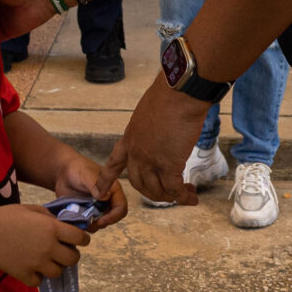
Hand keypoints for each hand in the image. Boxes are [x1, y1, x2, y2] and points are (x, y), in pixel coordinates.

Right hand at [0, 202, 91, 285]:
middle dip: (71, 255)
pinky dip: (37, 276)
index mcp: (52, 229)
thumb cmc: (5, 217)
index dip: (82, 239)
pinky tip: (31, 268)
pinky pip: (39, 281)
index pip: (81, 238)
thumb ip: (50, 218)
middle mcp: (49, 247)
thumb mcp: (31, 210)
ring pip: (58, 272)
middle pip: (73, 259)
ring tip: (46, 260)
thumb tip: (64, 225)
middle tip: (62, 251)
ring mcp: (37, 263)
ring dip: (55, 267)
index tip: (79, 240)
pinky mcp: (25, 275)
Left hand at [49, 152, 128, 232]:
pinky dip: (82, 225)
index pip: (121, 208)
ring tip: (79, 221)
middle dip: (101, 223)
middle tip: (88, 223)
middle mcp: (108, 200)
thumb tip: (106, 197)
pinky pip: (88, 224)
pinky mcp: (87, 213)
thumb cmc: (77, 169)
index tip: (100, 221)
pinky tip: (74, 220)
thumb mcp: (86, 174)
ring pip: (99, 224)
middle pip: (111, 219)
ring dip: (91, 226)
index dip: (113, 217)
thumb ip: (95, 184)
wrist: (63, 173)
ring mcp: (97, 208)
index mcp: (113, 190)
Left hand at [102, 76, 212, 206]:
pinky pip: (174, 189)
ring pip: (155, 190)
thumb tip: (164, 125)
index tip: (99, 191)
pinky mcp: (169, 165)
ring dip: (170, 197)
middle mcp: (137, 152)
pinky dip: (183, 196)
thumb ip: (152, 125)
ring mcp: (151, 160)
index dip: (106, 179)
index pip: (114, 163)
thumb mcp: (150, 110)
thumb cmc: (169, 94)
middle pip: (138, 183)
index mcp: (130, 137)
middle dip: (153, 192)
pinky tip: (191, 198)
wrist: (179, 93)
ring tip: (185, 194)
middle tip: (168, 193)